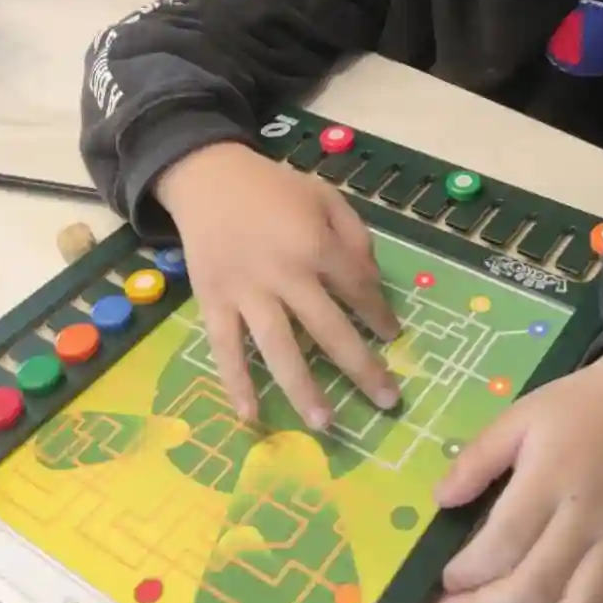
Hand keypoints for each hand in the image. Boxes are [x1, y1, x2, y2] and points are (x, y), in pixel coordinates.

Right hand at [156, 142, 399, 426]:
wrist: (209, 177)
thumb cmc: (274, 188)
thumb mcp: (326, 196)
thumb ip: (355, 236)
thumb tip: (372, 283)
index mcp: (316, 244)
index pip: (358, 290)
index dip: (380, 316)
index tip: (393, 338)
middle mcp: (285, 274)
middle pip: (329, 329)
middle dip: (362, 368)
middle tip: (389, 402)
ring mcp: (246, 292)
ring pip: (279, 347)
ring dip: (304, 388)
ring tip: (326, 425)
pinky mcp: (213, 302)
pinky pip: (225, 349)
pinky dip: (236, 383)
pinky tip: (251, 417)